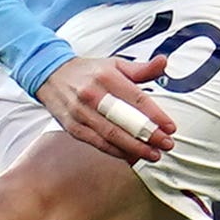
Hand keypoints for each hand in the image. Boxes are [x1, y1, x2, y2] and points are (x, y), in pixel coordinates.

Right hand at [37, 53, 176, 163]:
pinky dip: (115, 152)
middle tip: (166, 144)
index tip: (170, 127)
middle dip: (148, 136)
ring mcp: (80, 112)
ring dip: (134, 148)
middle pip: (125, 120)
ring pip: (111, 135)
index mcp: (106, 76)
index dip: (156, 115)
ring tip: (152, 154)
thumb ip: (141, 68)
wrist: (49, 75)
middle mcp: (92, 94)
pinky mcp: (72, 126)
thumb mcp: (114, 64)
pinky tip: (131, 156)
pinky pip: (97, 143)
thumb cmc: (88, 72)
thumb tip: (164, 62)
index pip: (136, 99)